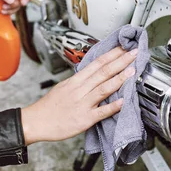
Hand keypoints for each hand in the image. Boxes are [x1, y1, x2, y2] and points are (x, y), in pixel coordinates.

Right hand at [20, 47, 138, 144]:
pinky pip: (101, 112)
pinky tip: (122, 102)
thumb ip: (79, 81)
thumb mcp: (63, 87)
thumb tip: (93, 75)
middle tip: (134, 53)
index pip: (96, 63)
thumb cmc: (49, 107)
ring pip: (103, 88)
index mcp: (75, 81)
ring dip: (119, 79)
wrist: (36, 122)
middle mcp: (79, 90)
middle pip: (103, 72)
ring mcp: (82, 104)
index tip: (124, 47)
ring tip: (132, 71)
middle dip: (120, 61)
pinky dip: (112, 106)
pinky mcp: (84, 119)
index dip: (112, 54)